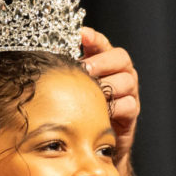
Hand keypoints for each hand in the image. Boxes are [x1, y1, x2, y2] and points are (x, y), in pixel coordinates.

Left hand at [80, 26, 138, 167]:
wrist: (93, 140)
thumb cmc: (80, 109)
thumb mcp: (73, 89)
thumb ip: (66, 73)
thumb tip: (43, 60)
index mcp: (106, 62)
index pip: (102, 44)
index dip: (93, 38)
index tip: (81, 34)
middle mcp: (121, 72)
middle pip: (120, 58)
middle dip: (101, 62)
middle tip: (85, 68)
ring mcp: (129, 91)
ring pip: (125, 81)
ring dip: (107, 85)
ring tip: (91, 90)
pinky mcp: (132, 112)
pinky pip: (128, 105)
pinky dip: (114, 107)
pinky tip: (100, 111)